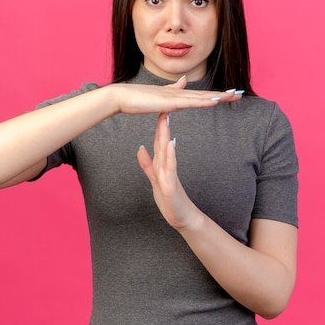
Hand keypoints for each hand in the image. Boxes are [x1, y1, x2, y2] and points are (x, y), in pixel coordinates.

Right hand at [111, 75, 241, 114]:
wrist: (121, 97)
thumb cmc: (137, 97)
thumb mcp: (159, 94)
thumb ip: (173, 88)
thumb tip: (184, 80)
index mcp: (177, 94)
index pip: (201, 95)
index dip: (216, 94)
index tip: (231, 94)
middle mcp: (178, 93)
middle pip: (205, 95)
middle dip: (223, 95)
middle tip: (240, 94)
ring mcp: (174, 97)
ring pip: (201, 98)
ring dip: (218, 97)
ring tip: (233, 96)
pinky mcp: (168, 102)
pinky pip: (190, 103)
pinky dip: (203, 102)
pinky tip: (214, 101)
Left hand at [136, 112, 202, 229]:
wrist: (183, 219)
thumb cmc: (171, 200)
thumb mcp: (155, 179)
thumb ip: (148, 164)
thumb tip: (140, 149)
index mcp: (163, 165)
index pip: (160, 142)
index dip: (158, 126)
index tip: (157, 110)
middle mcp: (168, 167)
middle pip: (164, 143)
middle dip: (163, 125)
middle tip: (163, 106)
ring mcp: (170, 175)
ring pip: (167, 153)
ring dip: (166, 136)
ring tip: (165, 120)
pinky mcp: (171, 186)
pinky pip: (170, 169)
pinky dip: (170, 156)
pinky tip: (170, 145)